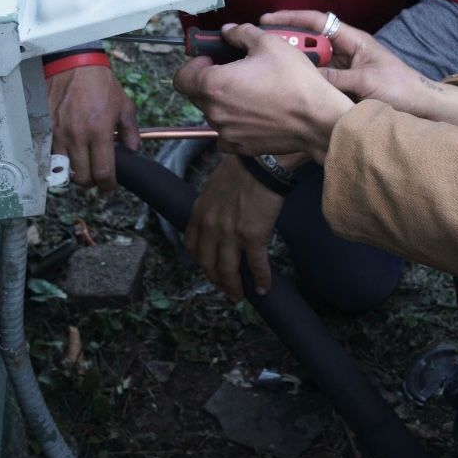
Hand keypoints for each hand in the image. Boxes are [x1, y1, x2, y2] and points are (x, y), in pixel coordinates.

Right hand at [48, 64, 139, 192]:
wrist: (74, 65)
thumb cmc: (100, 84)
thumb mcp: (124, 105)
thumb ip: (130, 131)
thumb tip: (131, 150)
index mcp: (99, 131)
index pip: (102, 171)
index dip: (108, 185)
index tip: (110, 185)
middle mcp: (77, 136)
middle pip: (81, 178)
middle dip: (91, 181)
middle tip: (97, 174)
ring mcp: (59, 133)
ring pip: (64, 169)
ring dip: (74, 171)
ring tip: (83, 163)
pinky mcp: (46, 128)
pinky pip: (51, 155)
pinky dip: (60, 160)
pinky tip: (69, 152)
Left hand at [173, 23, 352, 159]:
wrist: (318, 118)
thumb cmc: (295, 81)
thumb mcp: (270, 43)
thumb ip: (241, 33)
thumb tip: (227, 31)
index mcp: (214, 84)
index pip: (181, 78)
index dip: (194, 65)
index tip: (212, 60)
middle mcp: (215, 111)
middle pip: (196, 95)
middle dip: (210, 81)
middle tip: (235, 71)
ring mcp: (227, 132)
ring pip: (214, 113)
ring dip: (224, 102)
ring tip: (251, 91)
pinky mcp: (241, 147)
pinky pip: (227, 134)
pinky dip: (234, 124)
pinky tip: (254, 113)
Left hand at [184, 156, 282, 299]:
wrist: (261, 162)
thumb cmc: (242, 168)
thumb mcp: (215, 187)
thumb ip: (211, 206)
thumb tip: (219, 217)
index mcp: (199, 214)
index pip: (193, 248)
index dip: (200, 263)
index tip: (208, 268)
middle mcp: (211, 227)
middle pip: (209, 265)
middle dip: (216, 281)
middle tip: (226, 288)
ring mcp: (231, 234)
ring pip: (228, 271)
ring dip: (234, 287)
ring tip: (240, 295)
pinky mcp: (253, 237)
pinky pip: (256, 265)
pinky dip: (261, 280)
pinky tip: (264, 289)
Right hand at [263, 10, 457, 129]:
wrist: (422, 110)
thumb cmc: (400, 88)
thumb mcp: (365, 81)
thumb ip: (335, 78)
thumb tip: (303, 77)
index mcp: (353, 41)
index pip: (317, 21)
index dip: (291, 18)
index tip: (266, 19)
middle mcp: (345, 53)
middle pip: (309, 42)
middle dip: (286, 42)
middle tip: (259, 47)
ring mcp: (343, 71)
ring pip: (311, 63)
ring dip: (293, 65)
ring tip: (267, 68)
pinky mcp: (342, 89)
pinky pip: (318, 82)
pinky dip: (303, 83)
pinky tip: (286, 88)